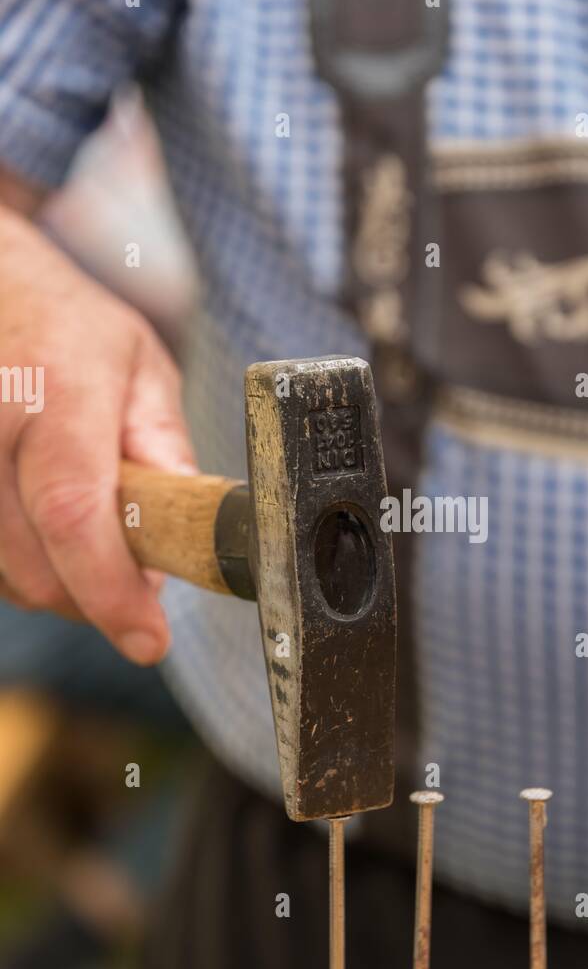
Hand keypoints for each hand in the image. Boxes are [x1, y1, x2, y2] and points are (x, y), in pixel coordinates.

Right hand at [0, 203, 195, 663]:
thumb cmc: (68, 329)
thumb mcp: (141, 369)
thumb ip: (166, 450)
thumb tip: (188, 535)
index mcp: (57, 388)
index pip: (74, 512)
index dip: (109, 590)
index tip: (147, 639)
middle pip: (35, 563)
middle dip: (94, 596)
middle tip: (134, 581)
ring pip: (4, 575)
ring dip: (55, 582)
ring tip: (84, 530)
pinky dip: (18, 563)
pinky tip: (39, 525)